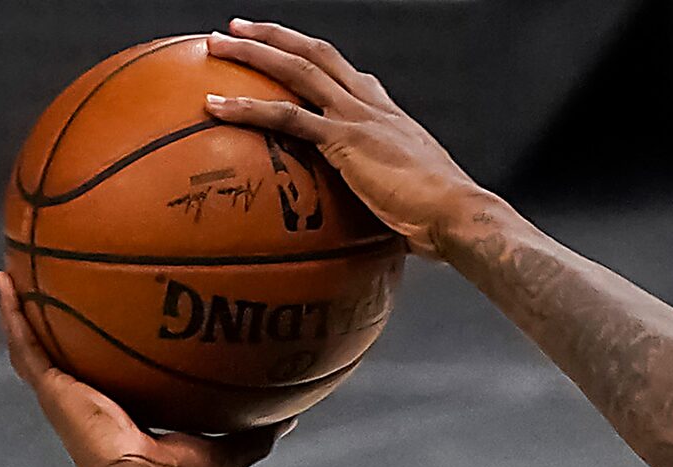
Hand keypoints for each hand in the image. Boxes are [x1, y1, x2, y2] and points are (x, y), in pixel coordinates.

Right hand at [0, 272, 282, 466]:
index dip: (105, 353)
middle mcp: (88, 403)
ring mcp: (65, 396)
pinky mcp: (52, 390)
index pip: (110, 377)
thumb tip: (291, 416)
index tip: (106, 326)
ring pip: (35, 347)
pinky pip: (25, 345)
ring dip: (22, 312)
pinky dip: (13, 314)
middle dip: (58, 327)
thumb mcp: (228, 448)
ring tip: (12, 275)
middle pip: (67, 357)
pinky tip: (4, 282)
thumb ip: (255, 430)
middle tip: (48, 290)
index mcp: (122, 415)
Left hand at [204, 20, 489, 257]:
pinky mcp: (344, 140)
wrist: (458, 215)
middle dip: (276, 37)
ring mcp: (357, 118)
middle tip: (239, 28)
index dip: (320, 62)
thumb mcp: (417, 203)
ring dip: (251, 52)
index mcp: (391, 117)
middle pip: (317, 55)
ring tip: (214, 44)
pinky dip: (245, 108)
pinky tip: (213, 105)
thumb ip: (393, 203)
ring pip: (296, 70)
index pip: (353, 77)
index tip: (296, 54)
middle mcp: (372, 106)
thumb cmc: (444, 222)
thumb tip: (388, 233)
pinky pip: (285, 117)